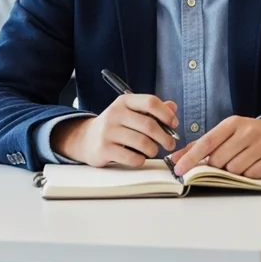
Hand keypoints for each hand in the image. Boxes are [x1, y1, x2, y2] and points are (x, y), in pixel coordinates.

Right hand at [50, 94, 178, 167]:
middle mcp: (115, 114)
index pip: (150, 102)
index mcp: (124, 101)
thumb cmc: (115, 125)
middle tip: (170, 144)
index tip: (174, 124)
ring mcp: (108, 132)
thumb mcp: (131, 112)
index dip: (166, 114)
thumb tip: (173, 107)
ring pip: (143, 143)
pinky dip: (141, 160)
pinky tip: (139, 158)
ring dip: (153, 150)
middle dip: (165, 137)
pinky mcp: (104, 149)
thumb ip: (152, 110)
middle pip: (149, 125)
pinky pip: (132, 158)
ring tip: (153, 151)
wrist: (86, 139)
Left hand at [169, 116, 260, 178]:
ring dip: (232, 171)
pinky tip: (252, 165)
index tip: (178, 169)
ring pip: (234, 169)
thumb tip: (176, 158)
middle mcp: (247, 132)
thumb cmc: (247, 134)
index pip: (207, 142)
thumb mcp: (225, 133)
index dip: (191, 157)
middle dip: (217, 165)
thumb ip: (200, 145)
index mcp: (232, 123)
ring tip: (240, 161)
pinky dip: (247, 175)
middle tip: (224, 160)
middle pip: (219, 160)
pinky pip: (251, 175)